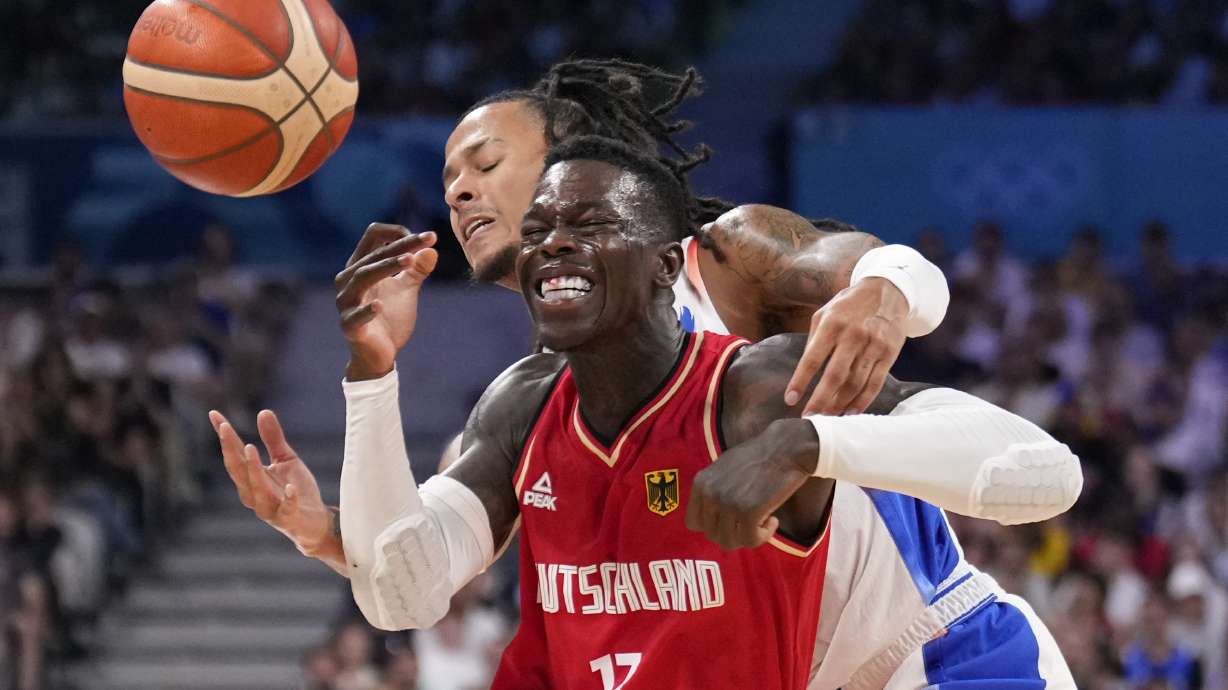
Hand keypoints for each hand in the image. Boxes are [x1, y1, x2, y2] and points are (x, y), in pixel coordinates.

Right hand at [209, 409, 334, 556]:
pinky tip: (289, 487)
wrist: (314, 522)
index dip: (225, 435)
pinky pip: (287, 508)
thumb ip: (274, 439)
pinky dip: (288, 498)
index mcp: (252, 478)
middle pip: (238, 470)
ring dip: (252, 469)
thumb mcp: (287, 459)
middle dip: (230, 449)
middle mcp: (254, 494)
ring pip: (255, 489)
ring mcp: (270, 508)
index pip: (234, 454)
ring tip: (250, 448)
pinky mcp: (289, 518)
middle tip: (224, 427)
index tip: (214, 414)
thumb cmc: (296, 490)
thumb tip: (263, 411)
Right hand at [335, 223, 438, 379]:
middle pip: (373, 255)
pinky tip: (379, 306)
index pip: (374, 236)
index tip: (427, 237)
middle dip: (401, 246)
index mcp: (360, 266)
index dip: (398, 232)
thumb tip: (432, 249)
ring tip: (410, 260)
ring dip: (386, 267)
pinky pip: (354, 317)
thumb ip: (417, 269)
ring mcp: (346, 303)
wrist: (381, 354)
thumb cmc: (390, 317)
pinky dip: (366, 311)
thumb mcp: (407, 289)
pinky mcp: (349, 327)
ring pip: (362, 277)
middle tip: (426, 242)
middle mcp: (348, 280)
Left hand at [685, 419, 816, 549]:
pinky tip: (773, 520)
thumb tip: (712, 517)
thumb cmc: (759, 456)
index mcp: (701, 483)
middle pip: (712, 534)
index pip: (693, 522)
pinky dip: (764, 536)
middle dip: (733, 532)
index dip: (713, 525)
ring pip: (730, 542)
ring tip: (763, 520)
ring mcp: (727, 504)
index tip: (730, 520)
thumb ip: (713, 490)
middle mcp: (709, 494)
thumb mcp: (723, 468)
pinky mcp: (748, 512)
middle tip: (751, 520)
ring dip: (748, 536)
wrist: (785, 448)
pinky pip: (751, 540)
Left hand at [785, 277, 907, 415]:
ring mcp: (874, 345)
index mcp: (832, 324)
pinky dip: (862, 401)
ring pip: (855, 383)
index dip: (800, 381)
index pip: (812, 359)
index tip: (790, 399)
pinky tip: (851, 412)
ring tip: (828, 418)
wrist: (887, 291)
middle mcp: (853, 335)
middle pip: (835, 376)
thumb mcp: (824, 314)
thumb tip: (804, 373)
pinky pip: (875, 384)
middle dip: (820, 400)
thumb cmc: (848, 306)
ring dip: (840, 404)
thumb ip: (814, 340)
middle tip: (810, 418)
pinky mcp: (889, 354)